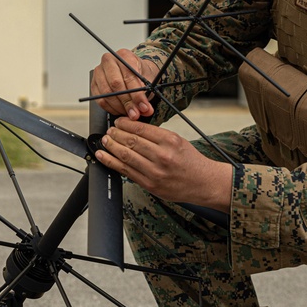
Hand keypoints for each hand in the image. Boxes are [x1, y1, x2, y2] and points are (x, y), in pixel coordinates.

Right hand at [90, 50, 159, 119]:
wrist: (134, 72)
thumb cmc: (140, 74)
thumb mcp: (147, 80)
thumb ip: (146, 94)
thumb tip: (145, 109)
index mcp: (124, 55)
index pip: (129, 76)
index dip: (136, 94)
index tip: (143, 107)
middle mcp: (109, 61)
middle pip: (115, 84)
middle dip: (127, 102)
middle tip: (136, 113)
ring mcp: (99, 72)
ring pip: (107, 93)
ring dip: (119, 107)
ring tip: (130, 113)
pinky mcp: (94, 84)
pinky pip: (100, 99)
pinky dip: (111, 108)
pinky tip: (120, 110)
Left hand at [96, 117, 231, 211]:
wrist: (203, 183)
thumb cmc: (191, 161)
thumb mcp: (178, 140)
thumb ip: (157, 135)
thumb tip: (133, 127)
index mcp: (170, 140)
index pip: (141, 128)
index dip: (125, 124)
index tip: (118, 121)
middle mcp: (162, 155)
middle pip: (131, 141)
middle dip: (116, 134)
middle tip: (109, 130)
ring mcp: (155, 172)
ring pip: (125, 156)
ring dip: (111, 146)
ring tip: (105, 140)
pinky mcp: (150, 185)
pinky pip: (126, 171)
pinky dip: (111, 162)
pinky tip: (103, 156)